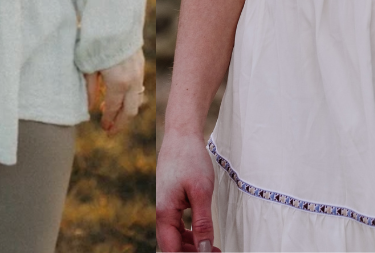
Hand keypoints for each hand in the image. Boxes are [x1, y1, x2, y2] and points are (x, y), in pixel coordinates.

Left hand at [84, 47, 144, 133]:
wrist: (116, 19)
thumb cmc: (97, 42)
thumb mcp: (87, 66)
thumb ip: (88, 88)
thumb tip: (90, 107)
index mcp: (118, 83)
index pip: (113, 109)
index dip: (108, 120)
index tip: (103, 128)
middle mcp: (132, 80)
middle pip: (130, 111)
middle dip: (120, 122)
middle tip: (111, 130)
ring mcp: (139, 72)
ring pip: (136, 99)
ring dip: (126, 109)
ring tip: (115, 114)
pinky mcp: (141, 63)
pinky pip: (139, 86)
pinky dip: (131, 96)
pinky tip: (121, 95)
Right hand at [156, 130, 220, 251]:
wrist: (182, 134)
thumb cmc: (190, 158)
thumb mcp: (202, 192)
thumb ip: (202, 223)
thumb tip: (204, 250)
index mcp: (164, 213)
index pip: (172, 250)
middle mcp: (161, 212)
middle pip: (172, 245)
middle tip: (213, 252)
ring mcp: (165, 206)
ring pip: (174, 236)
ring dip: (191, 245)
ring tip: (211, 246)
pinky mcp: (170, 200)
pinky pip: (176, 224)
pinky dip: (189, 233)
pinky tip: (202, 233)